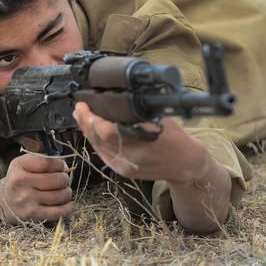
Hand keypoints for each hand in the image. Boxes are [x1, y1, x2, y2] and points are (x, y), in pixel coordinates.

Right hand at [0, 153, 73, 223]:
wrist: (5, 201)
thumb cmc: (20, 178)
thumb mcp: (24, 162)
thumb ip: (44, 160)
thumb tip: (65, 168)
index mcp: (19, 166)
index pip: (47, 163)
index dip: (59, 164)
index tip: (61, 166)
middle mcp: (21, 183)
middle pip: (56, 180)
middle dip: (65, 179)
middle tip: (63, 180)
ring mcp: (27, 200)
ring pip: (60, 196)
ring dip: (67, 192)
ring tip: (63, 191)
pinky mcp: (33, 214)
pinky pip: (58, 212)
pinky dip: (67, 207)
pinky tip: (66, 203)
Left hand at [72, 102, 209, 184]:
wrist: (185, 163)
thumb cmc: (174, 136)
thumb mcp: (159, 116)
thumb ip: (137, 109)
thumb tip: (114, 94)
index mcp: (144, 141)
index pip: (109, 132)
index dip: (93, 118)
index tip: (85, 104)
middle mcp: (133, 156)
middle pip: (99, 139)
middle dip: (85, 122)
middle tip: (79, 107)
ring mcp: (126, 166)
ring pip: (97, 146)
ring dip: (86, 130)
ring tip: (80, 115)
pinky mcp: (122, 170)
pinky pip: (102, 153)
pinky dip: (94, 140)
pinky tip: (89, 129)